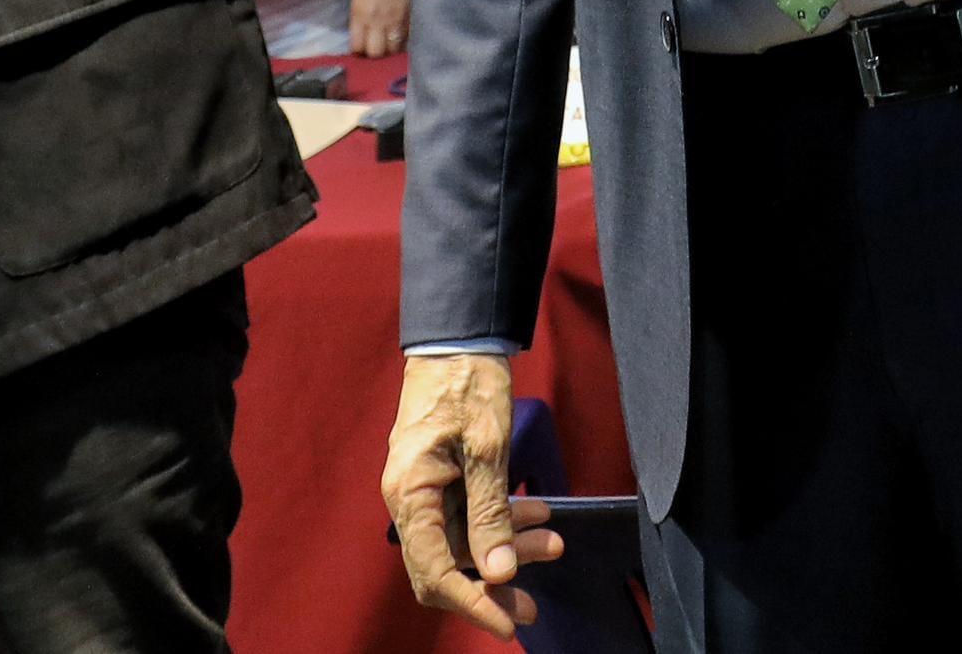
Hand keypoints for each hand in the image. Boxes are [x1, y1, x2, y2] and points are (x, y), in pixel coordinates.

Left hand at [348, 0, 410, 59]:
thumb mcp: (356, 2)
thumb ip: (359, 23)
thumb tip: (361, 43)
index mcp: (361, 16)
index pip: (358, 47)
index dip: (359, 51)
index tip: (360, 49)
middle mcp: (379, 22)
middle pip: (377, 53)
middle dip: (374, 54)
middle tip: (375, 48)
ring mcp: (397, 21)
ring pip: (394, 50)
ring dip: (390, 50)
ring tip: (388, 46)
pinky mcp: (411, 17)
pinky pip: (408, 39)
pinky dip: (404, 42)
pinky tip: (400, 39)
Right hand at [382, 350, 562, 635]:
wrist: (460, 336)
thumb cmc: (468, 383)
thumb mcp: (487, 448)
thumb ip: (490, 513)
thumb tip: (496, 573)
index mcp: (409, 493)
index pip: (434, 571)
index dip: (471, 604)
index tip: (507, 624)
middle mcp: (411, 498)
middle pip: (447, 566)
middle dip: (492, 585)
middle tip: (534, 604)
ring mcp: (426, 490)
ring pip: (465, 542)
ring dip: (507, 547)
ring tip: (552, 541)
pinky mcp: (444, 479)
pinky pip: (471, 516)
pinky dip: (502, 520)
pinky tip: (538, 516)